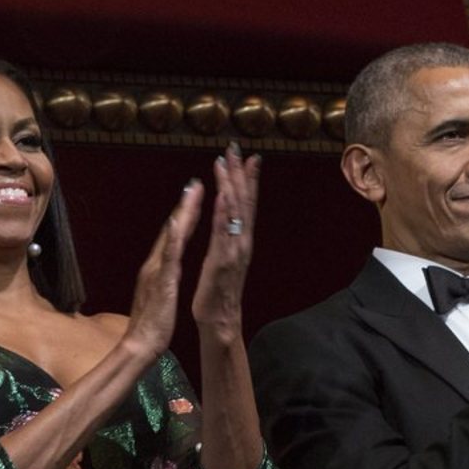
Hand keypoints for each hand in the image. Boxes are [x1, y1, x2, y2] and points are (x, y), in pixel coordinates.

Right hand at [123, 179, 202, 357]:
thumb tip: (166, 266)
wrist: (139, 345)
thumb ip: (163, 277)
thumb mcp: (161, 294)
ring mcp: (157, 271)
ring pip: (171, 237)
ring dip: (181, 213)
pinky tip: (177, 224)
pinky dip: (172, 239)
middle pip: (172, 230)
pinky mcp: (161, 283)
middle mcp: (156, 264)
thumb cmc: (151, 324)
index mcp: (159, 267)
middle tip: (196, 182)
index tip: (196, 195)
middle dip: (185, 205)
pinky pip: (168, 258)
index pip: (174, 236)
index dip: (185, 215)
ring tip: (192, 191)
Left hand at [192, 143, 259, 345]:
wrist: (219, 319)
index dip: (248, 180)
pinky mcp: (222, 261)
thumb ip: (228, 238)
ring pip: (235, 212)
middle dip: (241, 174)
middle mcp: (242, 242)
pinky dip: (225, 212)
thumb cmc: (219, 291)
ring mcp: (234, 250)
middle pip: (244, 202)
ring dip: (232, 185)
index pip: (246, 204)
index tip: (248, 156)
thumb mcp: (225, 259)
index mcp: (240, 241)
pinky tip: (223, 193)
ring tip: (228, 162)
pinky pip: (224, 232)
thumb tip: (230, 220)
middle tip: (237, 148)